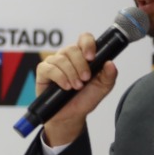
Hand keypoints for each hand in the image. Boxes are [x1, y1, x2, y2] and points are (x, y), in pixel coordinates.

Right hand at [35, 31, 118, 146]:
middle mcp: (67, 56)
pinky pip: (49, 68)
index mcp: (82, 55)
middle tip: (85, 79)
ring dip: (71, 73)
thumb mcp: (102, 88)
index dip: (88, 44)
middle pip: (71, 49)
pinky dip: (59, 77)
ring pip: (60, 59)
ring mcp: (54, 62)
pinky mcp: (43, 71)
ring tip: (75, 87)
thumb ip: (109, 76)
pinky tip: (65, 87)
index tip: (92, 58)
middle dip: (80, 65)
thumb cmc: (85, 99)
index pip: (84, 38)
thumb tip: (110, 63)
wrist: (71, 115)